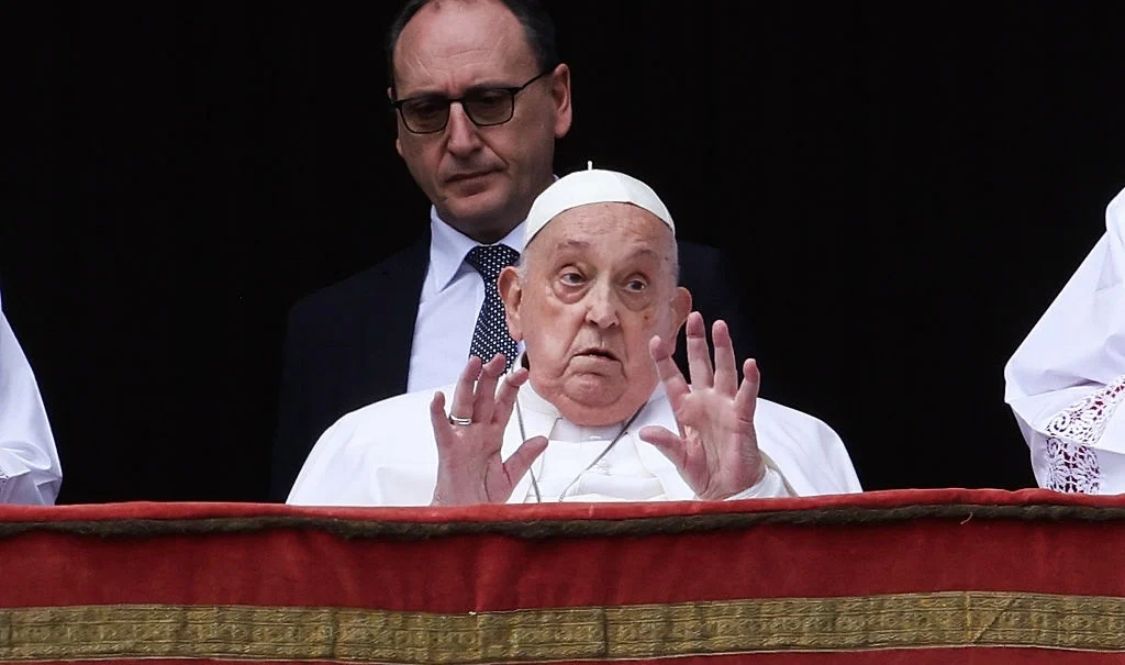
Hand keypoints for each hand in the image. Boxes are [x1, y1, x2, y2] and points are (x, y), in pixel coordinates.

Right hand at [429, 353, 546, 505]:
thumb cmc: (483, 497)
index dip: (511, 387)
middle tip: (498, 358)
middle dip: (490, 376)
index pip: (502, 404)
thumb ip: (524, 456)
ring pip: (463, 405)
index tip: (522, 371)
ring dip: (467, 384)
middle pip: (482, 397)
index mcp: (492, 435)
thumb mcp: (510, 475)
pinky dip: (438, 412)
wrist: (466, 517)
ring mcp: (461, 439)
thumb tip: (543, 440)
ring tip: (472, 363)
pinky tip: (438, 397)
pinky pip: (441, 428)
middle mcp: (476, 433)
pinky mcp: (447, 450)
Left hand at [639, 312, 763, 499]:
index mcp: (685, 409)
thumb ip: (664, 443)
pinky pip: (746, 396)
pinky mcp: (742, 418)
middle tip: (694, 317)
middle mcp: (705, 402)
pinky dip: (750, 381)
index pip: (672, 378)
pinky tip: (750, 364)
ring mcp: (724, 407)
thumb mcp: (679, 457)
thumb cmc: (704, 471)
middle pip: (700, 364)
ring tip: (719, 327)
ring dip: (722, 349)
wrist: (727, 490)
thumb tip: (644, 433)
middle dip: (696, 341)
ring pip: (723, 371)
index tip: (655, 340)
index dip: (664, 359)